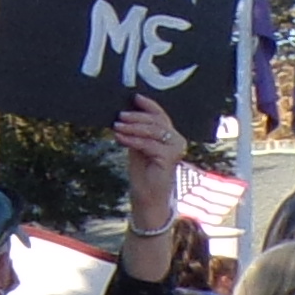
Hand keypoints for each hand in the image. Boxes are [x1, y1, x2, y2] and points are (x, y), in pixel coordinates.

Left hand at [108, 96, 183, 229]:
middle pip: (156, 121)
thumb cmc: (143, 173)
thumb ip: (137, 132)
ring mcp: (176, 148)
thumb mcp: (138, 147)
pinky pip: (148, 144)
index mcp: (171, 136)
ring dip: (132, 127)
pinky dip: (132, 140)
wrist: (148, 196)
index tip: (135, 97)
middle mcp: (177, 140)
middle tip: (120, 115)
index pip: (161, 116)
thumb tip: (125, 114)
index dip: (149, 105)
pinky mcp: (170, 157)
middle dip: (136, 116)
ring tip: (117, 125)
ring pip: (152, 131)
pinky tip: (119, 137)